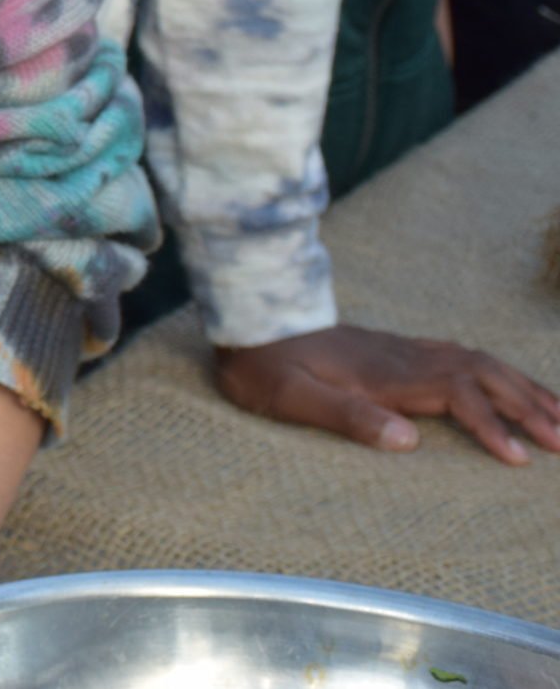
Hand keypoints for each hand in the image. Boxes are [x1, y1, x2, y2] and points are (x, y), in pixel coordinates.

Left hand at [213, 324, 559, 464]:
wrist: (247, 317)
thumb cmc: (263, 365)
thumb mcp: (291, 397)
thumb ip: (346, 416)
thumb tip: (408, 441)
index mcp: (386, 374)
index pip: (457, 396)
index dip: (491, 426)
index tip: (519, 459)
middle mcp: (404, 357)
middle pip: (483, 375)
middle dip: (528, 406)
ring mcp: (402, 349)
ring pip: (479, 362)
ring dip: (521, 387)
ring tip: (559, 415)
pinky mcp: (396, 348)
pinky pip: (462, 355)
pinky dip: (497, 372)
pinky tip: (510, 383)